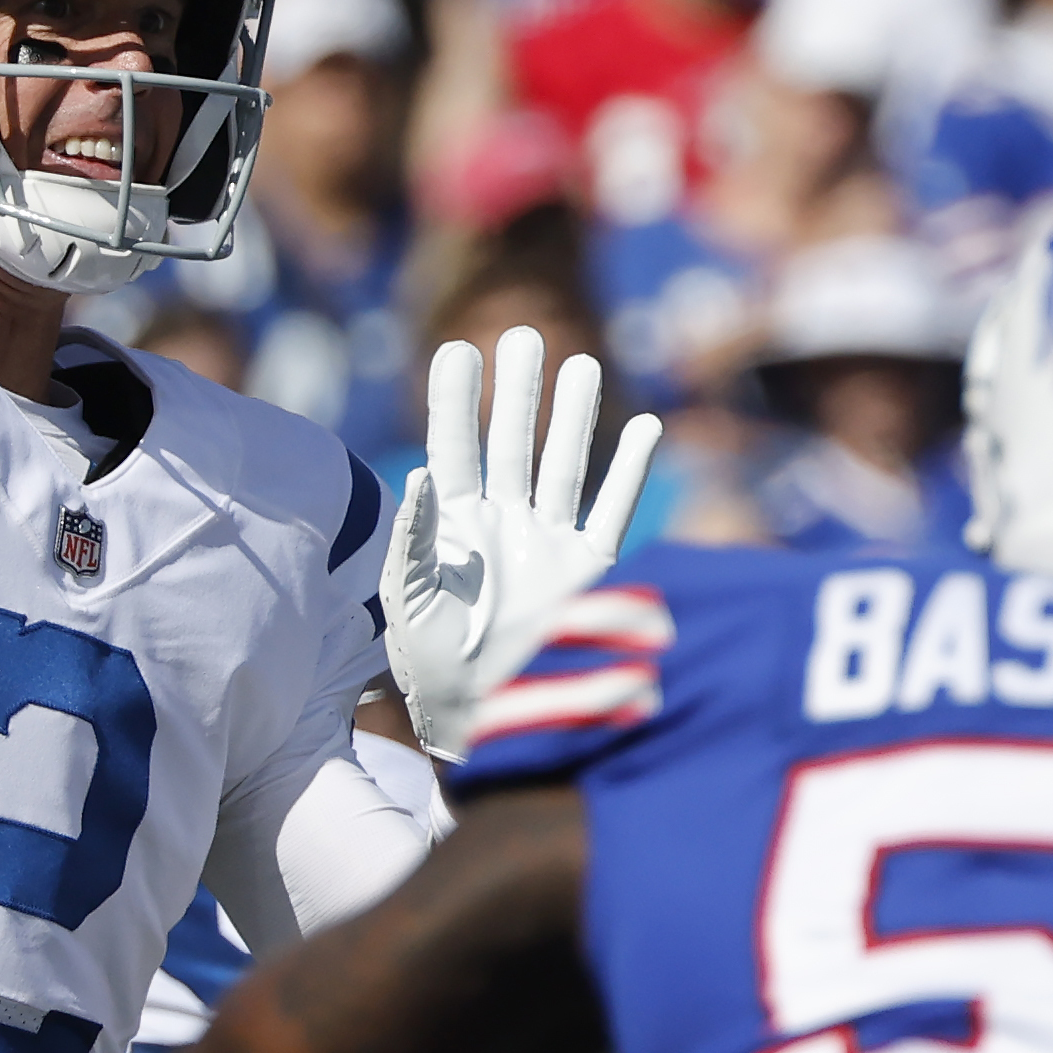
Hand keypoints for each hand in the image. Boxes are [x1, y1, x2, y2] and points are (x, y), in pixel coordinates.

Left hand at [383, 327, 662, 754]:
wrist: (475, 717)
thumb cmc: (427, 660)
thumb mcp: (407, 600)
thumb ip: (412, 539)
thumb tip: (419, 475)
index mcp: (452, 525)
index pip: (453, 450)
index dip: (455, 402)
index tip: (456, 350)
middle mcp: (501, 524)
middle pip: (511, 444)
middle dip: (517, 393)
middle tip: (523, 335)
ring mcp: (545, 543)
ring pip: (562, 467)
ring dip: (571, 418)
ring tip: (580, 363)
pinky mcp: (584, 572)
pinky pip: (611, 512)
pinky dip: (629, 473)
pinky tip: (645, 426)